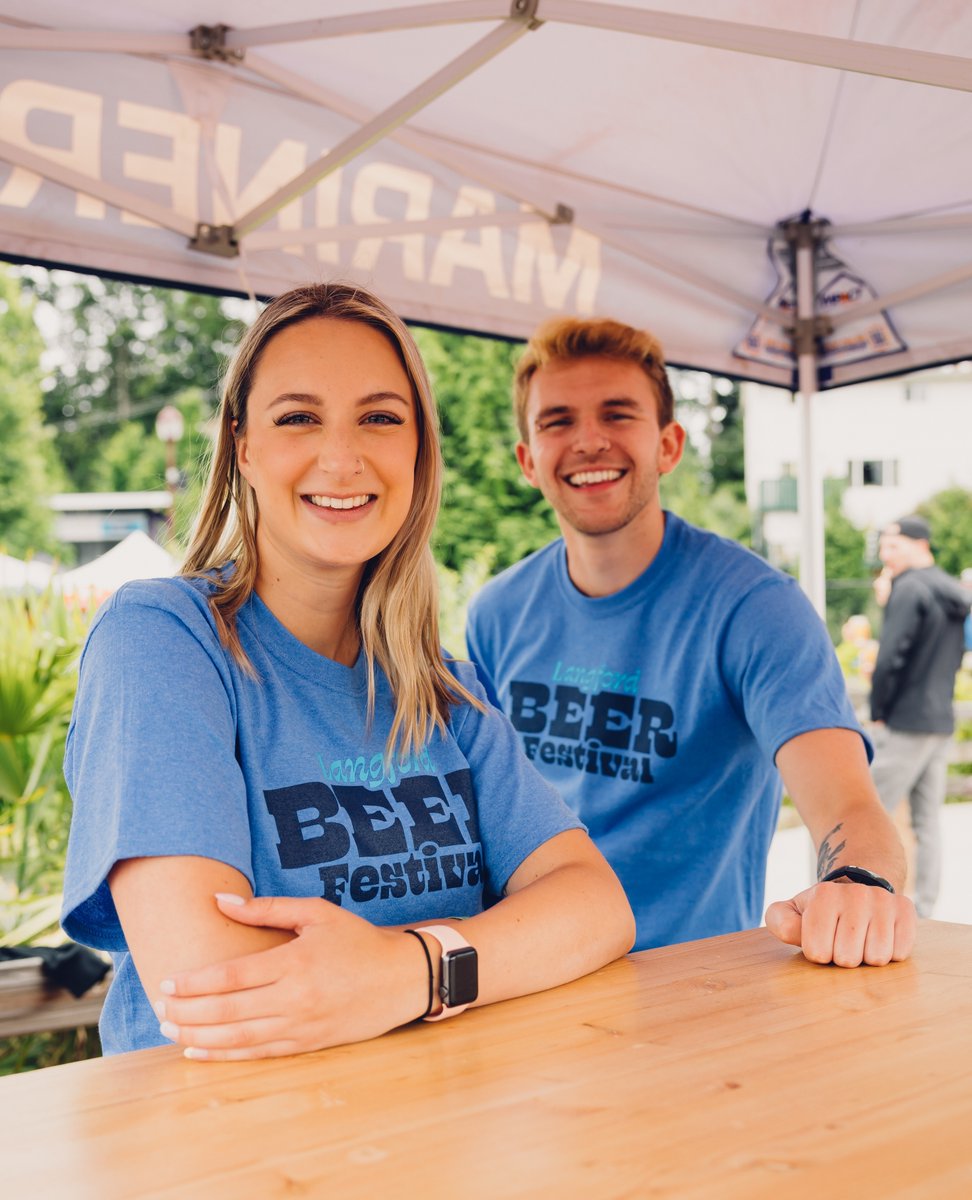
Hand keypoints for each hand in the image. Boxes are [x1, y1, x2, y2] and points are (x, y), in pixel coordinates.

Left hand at [152, 894, 427, 1059]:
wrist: (402, 977)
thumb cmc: (358, 940)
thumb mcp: (316, 913)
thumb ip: (267, 908)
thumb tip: (221, 900)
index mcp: (295, 961)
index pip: (232, 975)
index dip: (196, 982)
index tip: (168, 982)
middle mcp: (295, 997)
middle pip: (228, 1010)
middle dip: (188, 1012)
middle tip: (158, 1009)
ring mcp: (302, 1024)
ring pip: (239, 1036)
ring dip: (199, 1036)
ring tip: (169, 1031)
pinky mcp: (308, 1043)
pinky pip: (259, 1053)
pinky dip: (226, 1055)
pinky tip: (200, 1051)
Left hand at [764, 881, 916, 966]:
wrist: (856, 888)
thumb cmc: (820, 911)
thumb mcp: (792, 912)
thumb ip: (781, 921)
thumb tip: (795, 931)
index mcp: (823, 895)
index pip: (818, 953)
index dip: (819, 953)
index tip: (821, 939)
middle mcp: (855, 894)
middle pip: (848, 958)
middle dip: (843, 957)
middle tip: (842, 940)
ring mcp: (883, 901)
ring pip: (877, 958)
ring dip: (867, 957)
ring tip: (861, 938)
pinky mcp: (906, 910)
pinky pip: (900, 953)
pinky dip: (890, 953)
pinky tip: (880, 936)